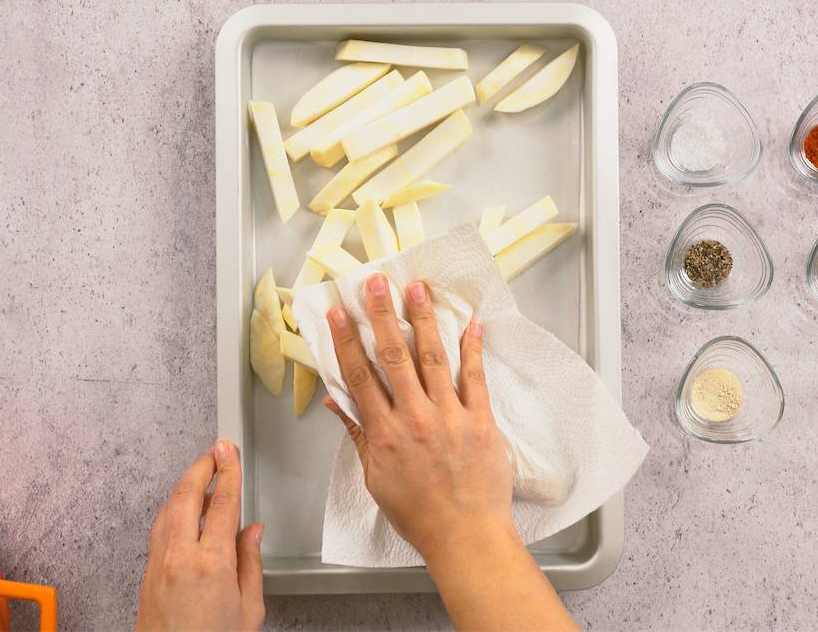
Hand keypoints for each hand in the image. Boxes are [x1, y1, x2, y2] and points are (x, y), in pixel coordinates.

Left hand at [136, 439, 264, 631]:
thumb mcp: (248, 610)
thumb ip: (250, 564)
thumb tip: (252, 532)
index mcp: (211, 564)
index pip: (221, 503)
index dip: (228, 472)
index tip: (230, 451)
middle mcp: (180, 558)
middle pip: (186, 496)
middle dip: (201, 467)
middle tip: (215, 449)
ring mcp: (159, 564)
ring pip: (167, 509)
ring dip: (184, 485)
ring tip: (200, 473)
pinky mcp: (148, 574)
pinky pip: (159, 528)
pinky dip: (172, 508)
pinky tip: (182, 508)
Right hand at [324, 274, 514, 557]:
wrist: (465, 535)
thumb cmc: (419, 513)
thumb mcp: (375, 477)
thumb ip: (357, 434)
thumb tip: (336, 401)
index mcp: (384, 433)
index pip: (360, 376)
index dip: (347, 341)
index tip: (338, 312)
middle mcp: (415, 418)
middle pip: (394, 356)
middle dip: (382, 315)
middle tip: (376, 282)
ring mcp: (450, 417)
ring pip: (433, 358)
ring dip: (424, 320)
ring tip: (417, 289)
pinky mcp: (481, 421)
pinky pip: (475, 378)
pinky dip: (473, 349)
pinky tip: (471, 324)